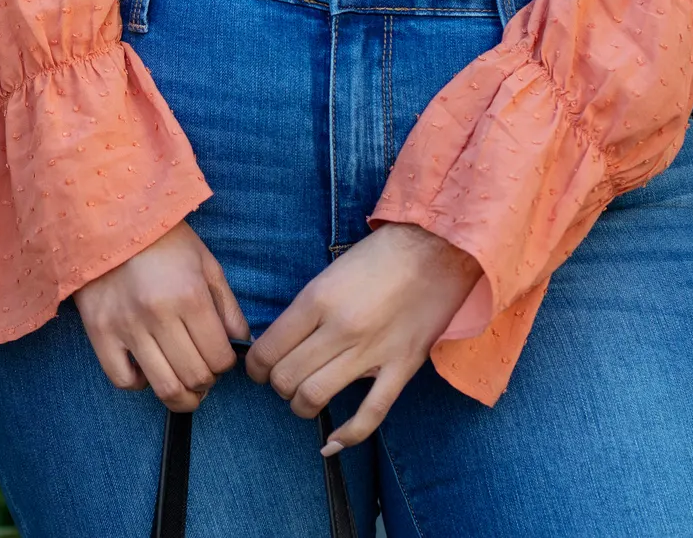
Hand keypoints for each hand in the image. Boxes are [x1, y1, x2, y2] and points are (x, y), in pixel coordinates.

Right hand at [72, 221, 247, 412]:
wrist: (110, 220)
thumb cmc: (164, 241)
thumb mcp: (207, 264)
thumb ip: (228, 308)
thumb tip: (241, 345)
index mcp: (190, 297)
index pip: (220, 358)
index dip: (226, 366)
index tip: (220, 357)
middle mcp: (158, 315)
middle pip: (195, 378)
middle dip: (207, 382)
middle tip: (204, 372)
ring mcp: (126, 326)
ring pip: (164, 387)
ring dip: (181, 396)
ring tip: (185, 387)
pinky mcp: (100, 332)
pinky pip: (122, 380)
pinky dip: (140, 384)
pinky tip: (147, 369)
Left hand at [245, 223, 479, 452]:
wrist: (436, 249)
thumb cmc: (379, 256)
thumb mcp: (328, 273)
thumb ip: (306, 310)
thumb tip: (282, 343)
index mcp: (316, 300)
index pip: (268, 349)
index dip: (255, 367)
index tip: (258, 370)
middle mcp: (339, 327)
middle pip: (287, 377)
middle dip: (277, 386)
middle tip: (281, 381)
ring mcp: (372, 351)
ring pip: (316, 396)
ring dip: (301, 406)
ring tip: (302, 400)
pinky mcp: (402, 367)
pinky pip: (370, 414)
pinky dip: (347, 435)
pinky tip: (330, 443)